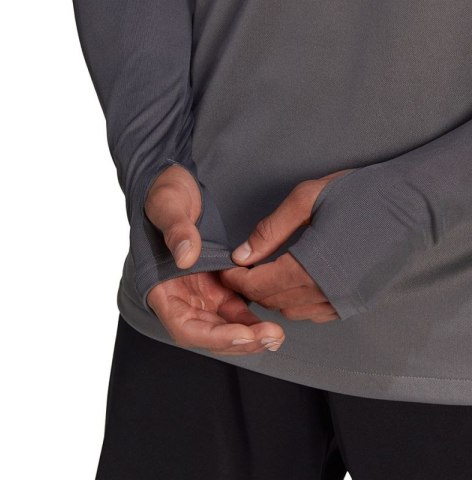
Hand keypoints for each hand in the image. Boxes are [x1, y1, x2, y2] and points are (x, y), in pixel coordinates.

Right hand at [145, 164, 284, 353]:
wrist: (177, 186)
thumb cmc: (165, 195)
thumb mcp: (167, 206)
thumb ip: (176, 231)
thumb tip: (186, 257)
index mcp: (162, 285)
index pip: (184, 326)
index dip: (212, 336)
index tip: (242, 334)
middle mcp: (182, 296)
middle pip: (209, 333)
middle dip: (240, 341)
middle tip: (271, 337)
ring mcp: (202, 293)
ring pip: (226, 327)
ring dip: (250, 335)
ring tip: (277, 335)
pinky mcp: (219, 286)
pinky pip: (236, 310)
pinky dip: (252, 320)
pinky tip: (273, 323)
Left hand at [219, 168, 356, 322]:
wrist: (415, 203)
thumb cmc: (361, 194)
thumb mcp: (306, 199)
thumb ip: (270, 231)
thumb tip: (241, 254)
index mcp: (310, 268)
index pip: (258, 285)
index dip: (236, 278)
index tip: (225, 268)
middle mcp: (327, 293)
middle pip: (273, 302)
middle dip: (250, 288)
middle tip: (241, 270)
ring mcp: (345, 302)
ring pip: (293, 311)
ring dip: (273, 297)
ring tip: (264, 275)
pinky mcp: (358, 303)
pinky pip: (316, 313)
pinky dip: (297, 303)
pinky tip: (293, 284)